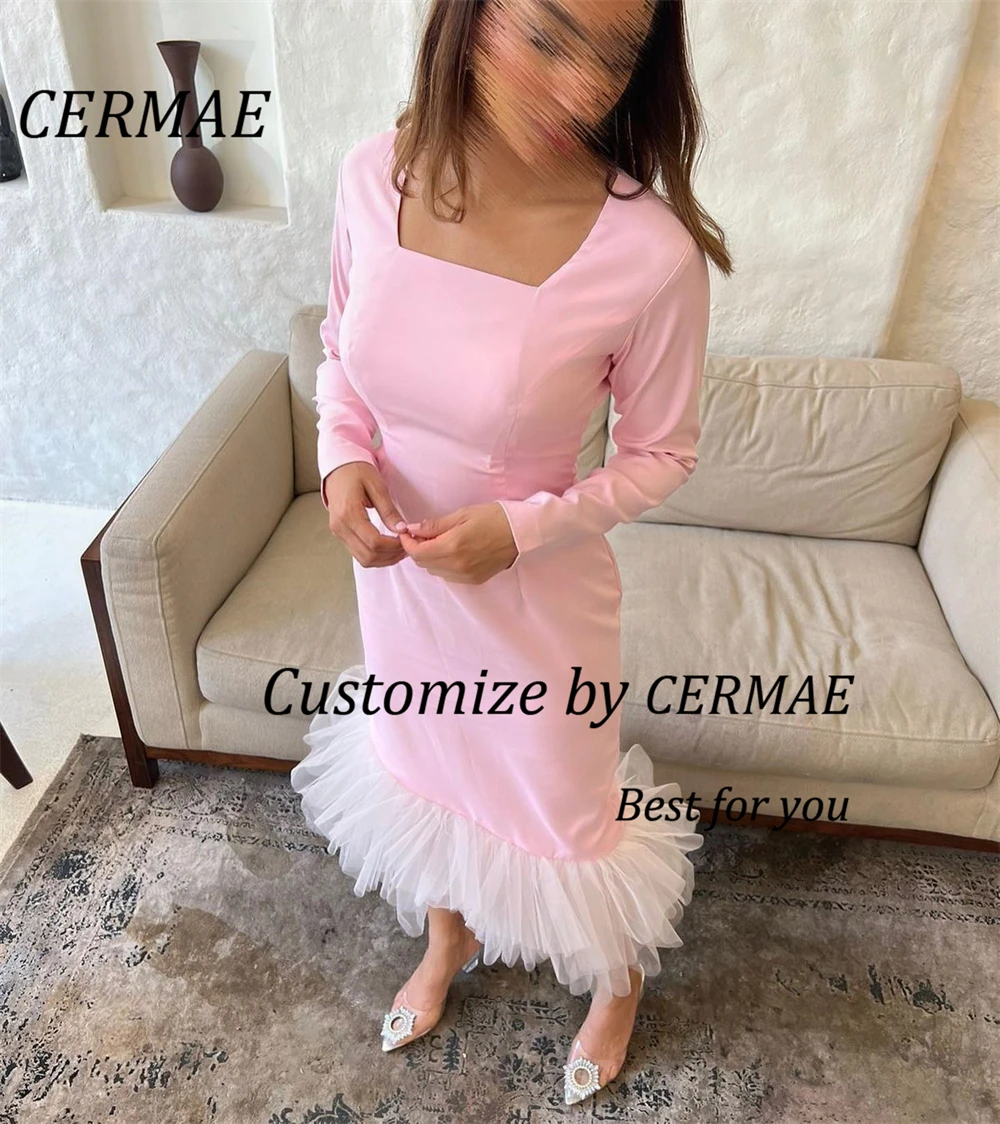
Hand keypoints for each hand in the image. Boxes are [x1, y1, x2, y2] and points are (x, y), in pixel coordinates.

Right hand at [322, 463, 406, 567]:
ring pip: (363, 559)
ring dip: (383, 559)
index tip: (406, 538)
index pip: (374, 542)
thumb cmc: (357, 471)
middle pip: (368, 556)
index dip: (393, 546)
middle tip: (407, 547)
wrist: (338, 467)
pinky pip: (358, 553)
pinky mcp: (340, 534)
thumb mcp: (377, 486)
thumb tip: (401, 529)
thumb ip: (388, 510)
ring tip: (399, 549)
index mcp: (349, 514)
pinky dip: (375, 555)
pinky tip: (387, 548)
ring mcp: (338, 532)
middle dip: (390, 556)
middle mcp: (340, 527)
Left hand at [398, 501, 518, 583]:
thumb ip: (435, 525)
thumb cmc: (494, 518)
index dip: (407, 543)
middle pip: (423, 564)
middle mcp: (457, 565)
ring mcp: (466, 575)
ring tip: (439, 542)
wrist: (521, 532)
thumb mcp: (462, 514)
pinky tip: (452, 551)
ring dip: (430, 558)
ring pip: (435, 571)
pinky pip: (449, 576)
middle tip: (423, 534)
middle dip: (417, 549)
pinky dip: (444, 565)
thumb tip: (413, 529)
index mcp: (452, 546)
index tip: (407, 532)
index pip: (417, 553)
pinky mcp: (474, 580)